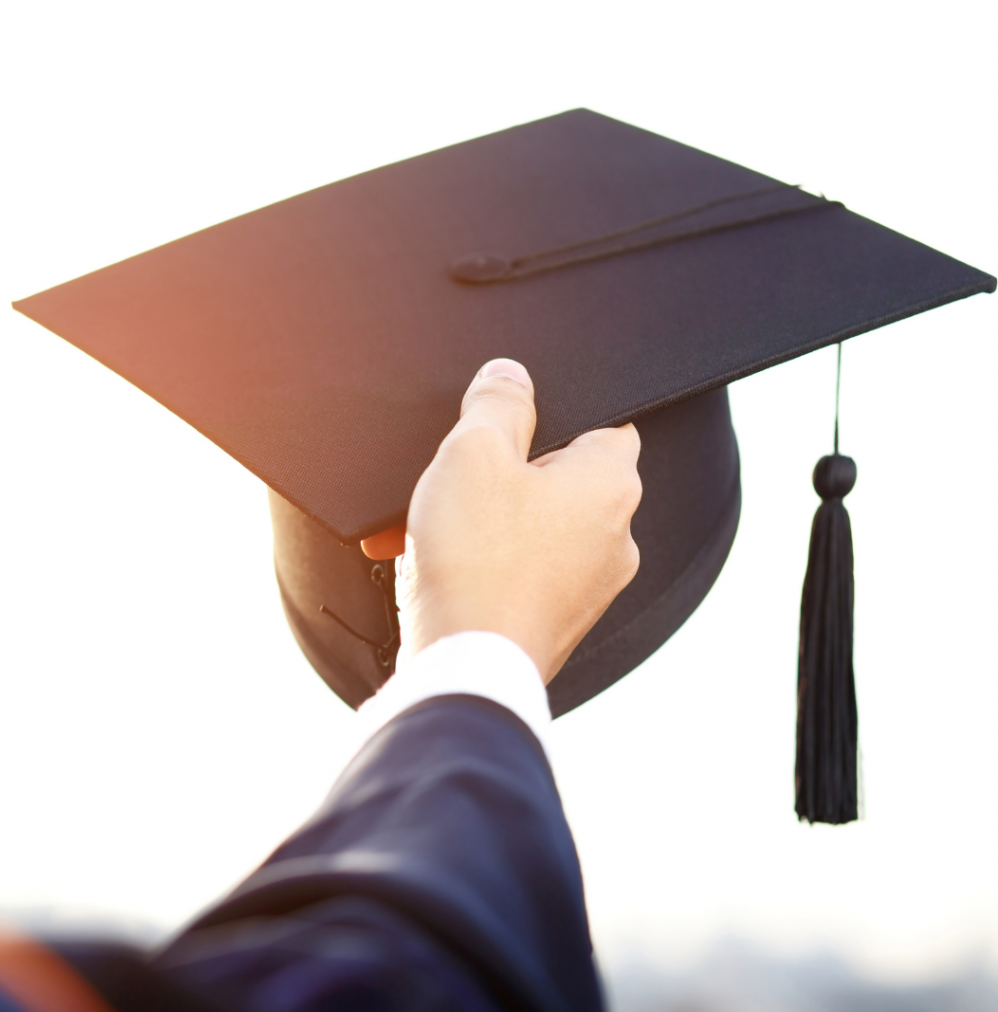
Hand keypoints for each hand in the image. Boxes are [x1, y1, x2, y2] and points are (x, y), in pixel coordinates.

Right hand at [363, 359, 641, 683]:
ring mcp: (591, 585)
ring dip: (482, 518)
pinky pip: (522, 570)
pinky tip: (436, 562)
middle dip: (500, 473)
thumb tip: (510, 375)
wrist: (465, 670)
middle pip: (559, 476)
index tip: (509, 423)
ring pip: (533, 526)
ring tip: (429, 526)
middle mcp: (615, 536)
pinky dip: (483, 560)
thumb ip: (497, 402)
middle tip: (453, 479)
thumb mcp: (474, 452)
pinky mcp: (560, 619)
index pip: (604, 421)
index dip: (552, 414)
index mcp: (611, 483)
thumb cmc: (478, 562)